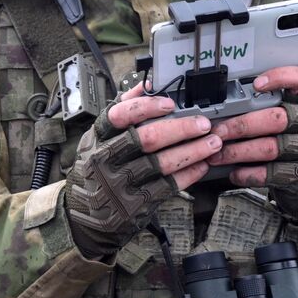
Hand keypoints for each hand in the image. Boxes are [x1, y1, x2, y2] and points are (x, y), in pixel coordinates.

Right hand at [65, 82, 220, 258]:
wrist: (85, 213)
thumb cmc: (97, 166)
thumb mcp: (99, 136)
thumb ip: (123, 108)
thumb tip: (147, 84)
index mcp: (98, 136)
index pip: (119, 115)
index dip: (146, 107)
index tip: (169, 103)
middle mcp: (107, 159)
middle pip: (148, 139)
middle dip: (181, 129)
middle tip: (203, 124)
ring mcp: (121, 183)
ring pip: (162, 163)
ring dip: (192, 151)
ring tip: (212, 143)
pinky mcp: (135, 204)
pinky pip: (167, 186)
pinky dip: (188, 174)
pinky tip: (201, 165)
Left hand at [207, 66, 297, 221]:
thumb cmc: (295, 142)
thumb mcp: (290, 119)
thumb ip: (266, 109)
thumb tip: (224, 110)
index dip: (281, 77)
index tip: (256, 85)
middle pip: (276, 118)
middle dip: (241, 125)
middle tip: (219, 131)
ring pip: (270, 148)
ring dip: (238, 152)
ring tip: (218, 155)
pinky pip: (272, 173)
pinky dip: (249, 173)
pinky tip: (235, 173)